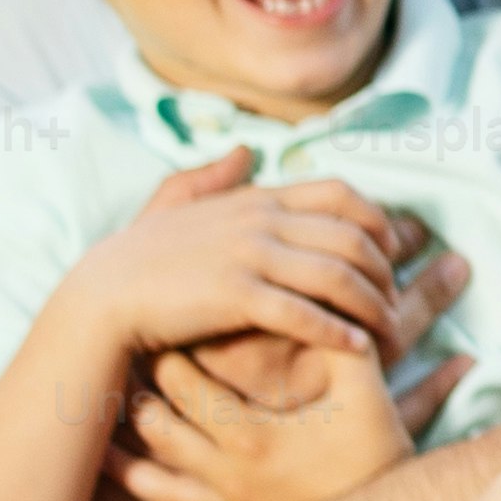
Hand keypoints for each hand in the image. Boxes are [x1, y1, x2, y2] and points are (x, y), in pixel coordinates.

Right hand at [50, 146, 411, 365]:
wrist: (102, 298)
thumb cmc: (139, 258)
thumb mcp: (175, 204)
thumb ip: (213, 176)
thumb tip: (245, 150)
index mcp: (255, 198)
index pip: (341, 194)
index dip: (379, 221)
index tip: (393, 252)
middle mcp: (260, 220)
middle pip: (352, 238)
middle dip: (386, 273)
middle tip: (399, 303)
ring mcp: (249, 256)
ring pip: (338, 276)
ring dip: (373, 307)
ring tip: (389, 333)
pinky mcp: (237, 296)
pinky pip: (306, 313)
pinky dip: (339, 332)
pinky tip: (357, 350)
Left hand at [116, 326, 461, 500]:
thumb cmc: (376, 452)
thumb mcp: (362, 389)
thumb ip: (337, 342)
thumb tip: (324, 296)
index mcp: (249, 434)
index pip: (187, 388)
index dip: (168, 356)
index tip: (157, 332)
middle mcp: (227, 475)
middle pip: (161, 431)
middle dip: (139, 400)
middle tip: (121, 373)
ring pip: (161, 490)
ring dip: (129, 469)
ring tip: (101, 450)